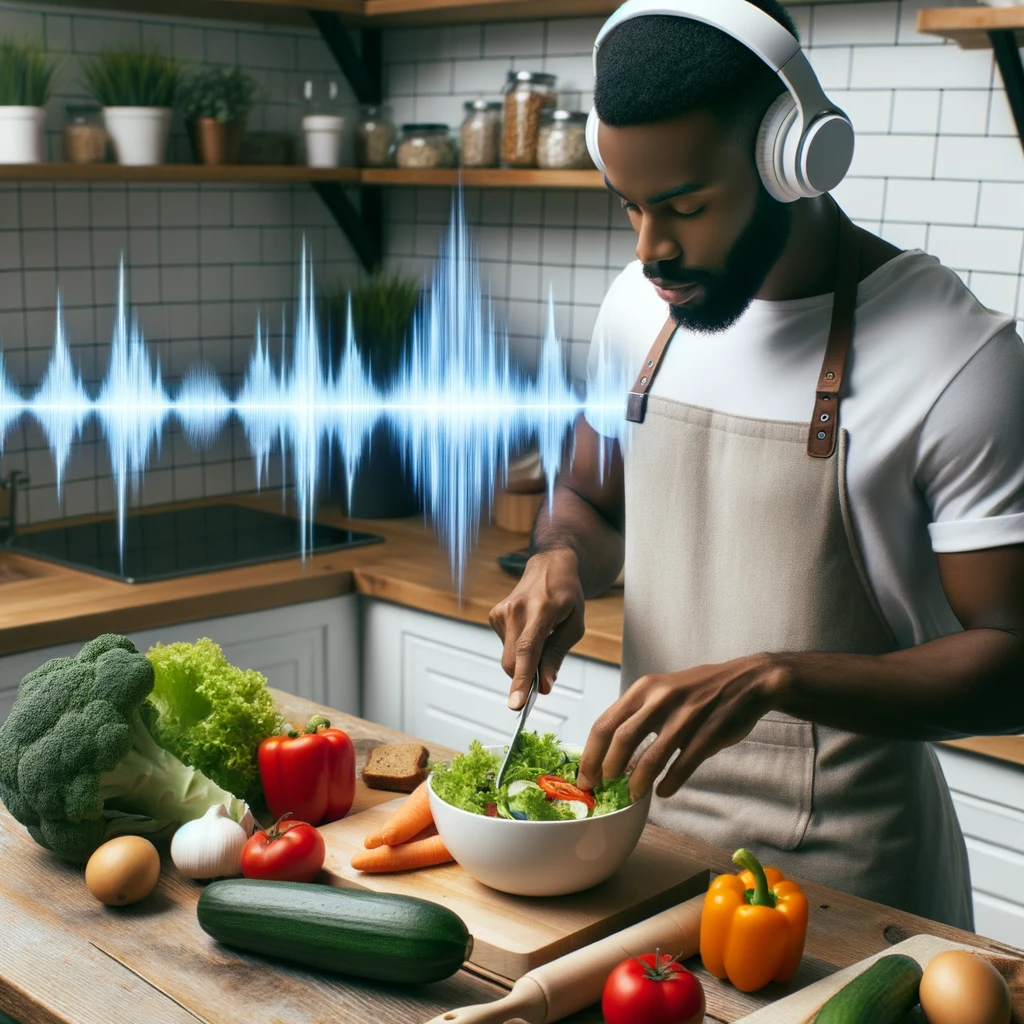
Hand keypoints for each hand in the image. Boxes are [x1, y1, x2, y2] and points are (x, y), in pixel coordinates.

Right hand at [488, 548, 585, 708]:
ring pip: (509, 657)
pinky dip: (519, 650)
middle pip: (513, 661)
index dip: (522, 680)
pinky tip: (530, 631)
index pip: (527, 650)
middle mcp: (515, 610)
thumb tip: (546, 686)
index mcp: (541, 610)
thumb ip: (557, 655)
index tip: (516, 704)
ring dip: (525, 661)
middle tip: (545, 680)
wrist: (548, 565)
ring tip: (542, 638)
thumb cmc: (567, 594)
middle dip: (525, 678)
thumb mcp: (574, 624)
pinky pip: (506, 647)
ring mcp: (501, 612)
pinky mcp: (494, 615)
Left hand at [577, 655, 786, 800]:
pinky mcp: (707, 735)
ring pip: (651, 757)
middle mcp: (660, 700)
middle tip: (602, 789)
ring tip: (632, 796)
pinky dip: (670, 783)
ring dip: (637, 782)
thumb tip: (610, 754)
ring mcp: (684, 717)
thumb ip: (637, 715)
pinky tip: (663, 792)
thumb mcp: (661, 691)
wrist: (745, 681)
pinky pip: (683, 765)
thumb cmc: (697, 690)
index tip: (584, 776)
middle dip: (607, 769)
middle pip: (621, 739)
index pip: (605, 723)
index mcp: (643, 689)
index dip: (590, 754)